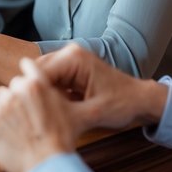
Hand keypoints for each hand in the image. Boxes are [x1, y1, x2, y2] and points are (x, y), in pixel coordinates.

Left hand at [0, 58, 78, 171]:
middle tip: (27, 118)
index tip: (29, 91)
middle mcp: (16, 91)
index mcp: (37, 84)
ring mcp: (1, 107)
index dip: (28, 80)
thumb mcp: (76, 112)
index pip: (26, 67)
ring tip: (16, 128)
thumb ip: (71, 94)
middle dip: (16, 100)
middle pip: (9, 88)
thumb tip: (71, 87)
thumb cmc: (62, 140)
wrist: (50, 166)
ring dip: (2, 112)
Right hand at [33, 44, 168, 130]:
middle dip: (35, 95)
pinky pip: (49, 82)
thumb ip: (64, 110)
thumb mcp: (94, 112)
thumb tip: (37, 115)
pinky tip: (55, 110)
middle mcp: (68, 54)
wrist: (141, 100)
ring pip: (40, 79)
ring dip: (42, 97)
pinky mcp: (69, 70)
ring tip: (47, 115)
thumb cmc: (123, 104)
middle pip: (35, 74)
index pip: (38, 74)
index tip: (30, 115)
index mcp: (73, 58)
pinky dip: (50, 97)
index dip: (31, 95)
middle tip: (37, 117)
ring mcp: (68, 61)